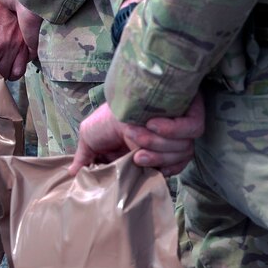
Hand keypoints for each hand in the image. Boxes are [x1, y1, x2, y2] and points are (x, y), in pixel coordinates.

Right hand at [69, 94, 205, 176]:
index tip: (138, 165)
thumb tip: (73, 174)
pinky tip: (154, 124)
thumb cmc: (105, 114)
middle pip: (179, 159)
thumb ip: (86, 159)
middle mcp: (172, 139)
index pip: (170, 169)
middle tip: (136, 154)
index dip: (159, 172)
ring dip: (160, 145)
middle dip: (156, 159)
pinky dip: (175, 130)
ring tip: (138, 134)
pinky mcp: (190, 109)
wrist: (116, 93)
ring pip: (186, 147)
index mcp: (156, 150)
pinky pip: (194, 128)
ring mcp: (182, 125)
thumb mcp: (90, 139)